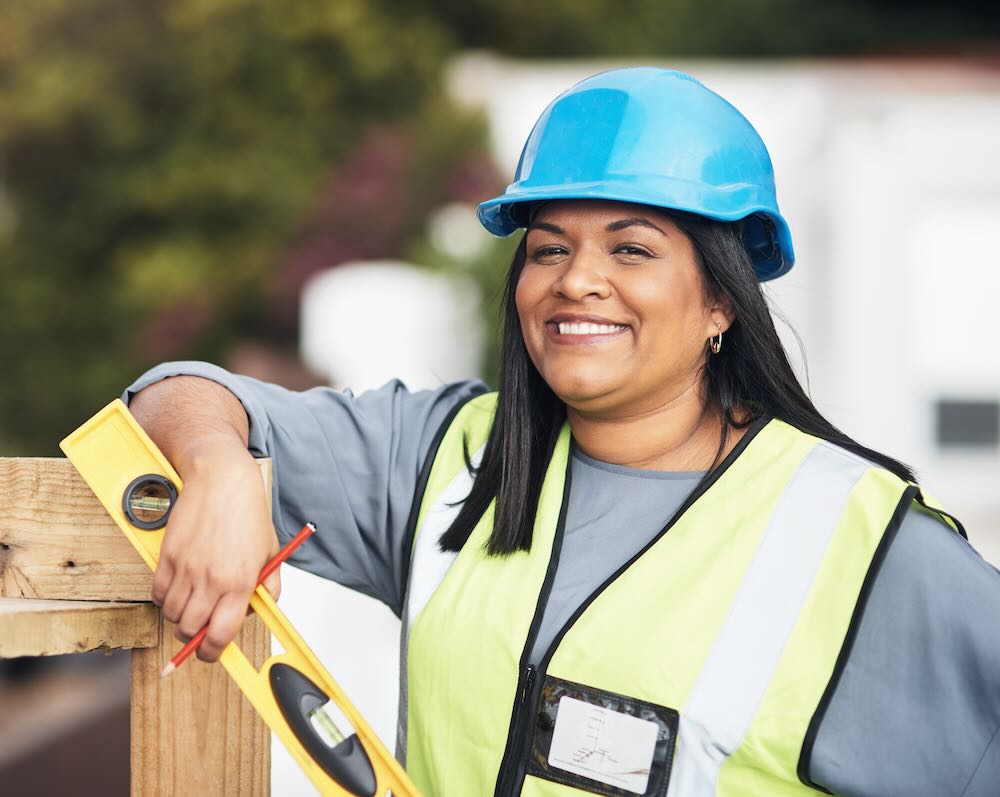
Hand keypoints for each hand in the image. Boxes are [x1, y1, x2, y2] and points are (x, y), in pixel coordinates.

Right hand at [150, 440, 279, 661]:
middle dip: (193, 637)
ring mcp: (186, 569)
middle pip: (190, 630)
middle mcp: (210, 580)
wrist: (221, 480)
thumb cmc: (248, 513)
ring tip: (192, 604)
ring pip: (171, 615)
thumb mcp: (270, 551)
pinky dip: (163, 599)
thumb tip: (263, 609)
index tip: (212, 653)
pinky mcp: (167, 557)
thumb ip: (269, 585)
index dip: (213, 652)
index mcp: (239, 582)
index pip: (220, 635)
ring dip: (178, 617)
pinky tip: (177, 590)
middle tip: (200, 628)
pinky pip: (156, 593)